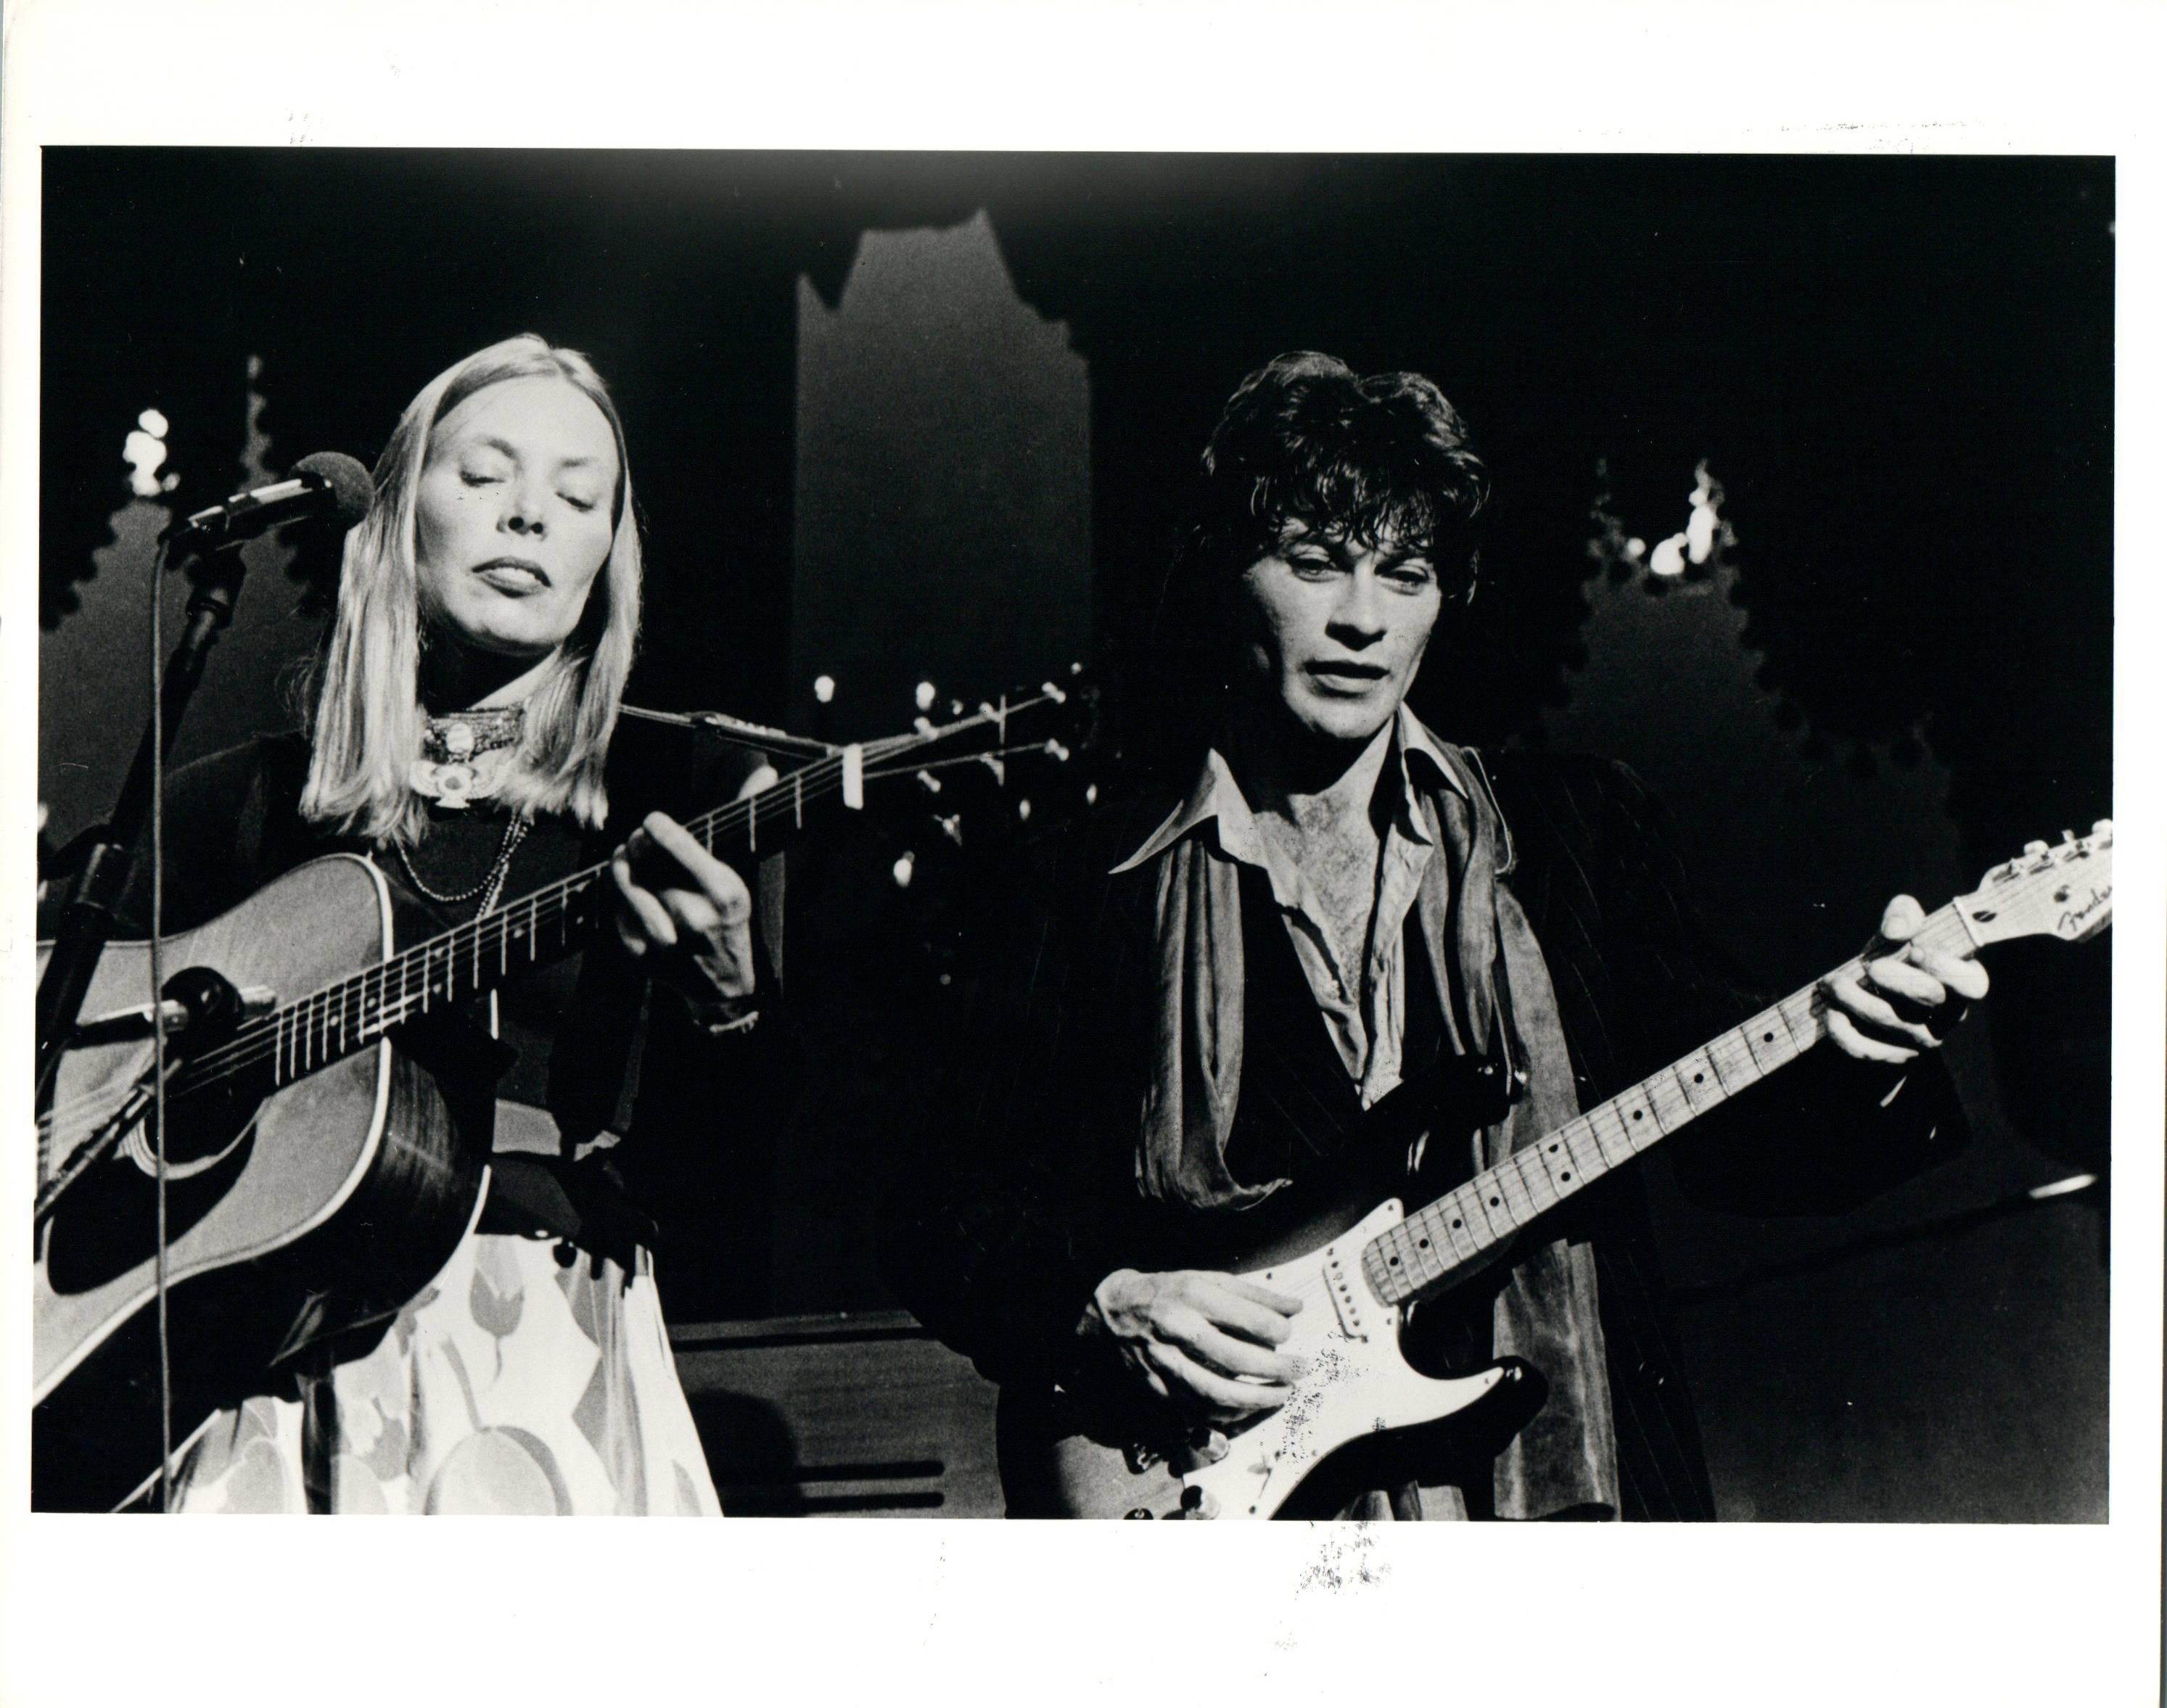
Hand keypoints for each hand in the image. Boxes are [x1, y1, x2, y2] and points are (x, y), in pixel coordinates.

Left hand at [606, 797, 760, 1008]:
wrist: (724, 986)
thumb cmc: (730, 919)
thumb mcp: (743, 874)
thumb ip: (747, 818)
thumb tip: (767, 769)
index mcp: (725, 892)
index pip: (678, 844)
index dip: (657, 827)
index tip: (652, 822)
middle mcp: (696, 915)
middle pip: (648, 862)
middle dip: (637, 845)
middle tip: (636, 841)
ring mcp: (668, 938)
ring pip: (627, 886)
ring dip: (619, 867)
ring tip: (622, 859)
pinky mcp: (643, 957)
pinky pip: (616, 915)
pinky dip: (615, 900)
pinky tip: (624, 892)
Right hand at [1083, 1268, 1304, 1425]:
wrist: (1114, 1310)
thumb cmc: (1169, 1292)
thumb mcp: (1208, 1279)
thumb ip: (1253, 1294)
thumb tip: (1295, 1308)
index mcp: (1193, 1295)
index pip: (1246, 1317)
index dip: (1277, 1329)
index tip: (1289, 1334)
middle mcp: (1178, 1328)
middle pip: (1235, 1358)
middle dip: (1275, 1369)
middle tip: (1300, 1370)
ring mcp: (1165, 1361)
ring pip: (1216, 1391)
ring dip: (1256, 1398)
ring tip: (1281, 1395)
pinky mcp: (1156, 1386)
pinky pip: (1196, 1408)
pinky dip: (1226, 1412)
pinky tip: (1247, 1407)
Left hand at [1822, 893, 1989, 1063]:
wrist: (1878, 993)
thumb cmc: (1899, 954)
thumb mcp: (1904, 928)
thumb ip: (1904, 914)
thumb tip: (1894, 930)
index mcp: (1963, 983)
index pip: (1971, 984)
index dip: (1945, 968)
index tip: (1916, 951)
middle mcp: (1949, 1015)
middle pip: (1928, 999)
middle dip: (1895, 980)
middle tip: (1869, 967)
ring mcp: (1922, 1040)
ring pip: (1890, 1021)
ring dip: (1855, 999)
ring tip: (1832, 982)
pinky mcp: (1893, 1056)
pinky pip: (1867, 1048)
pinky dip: (1843, 1030)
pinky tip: (1830, 1011)